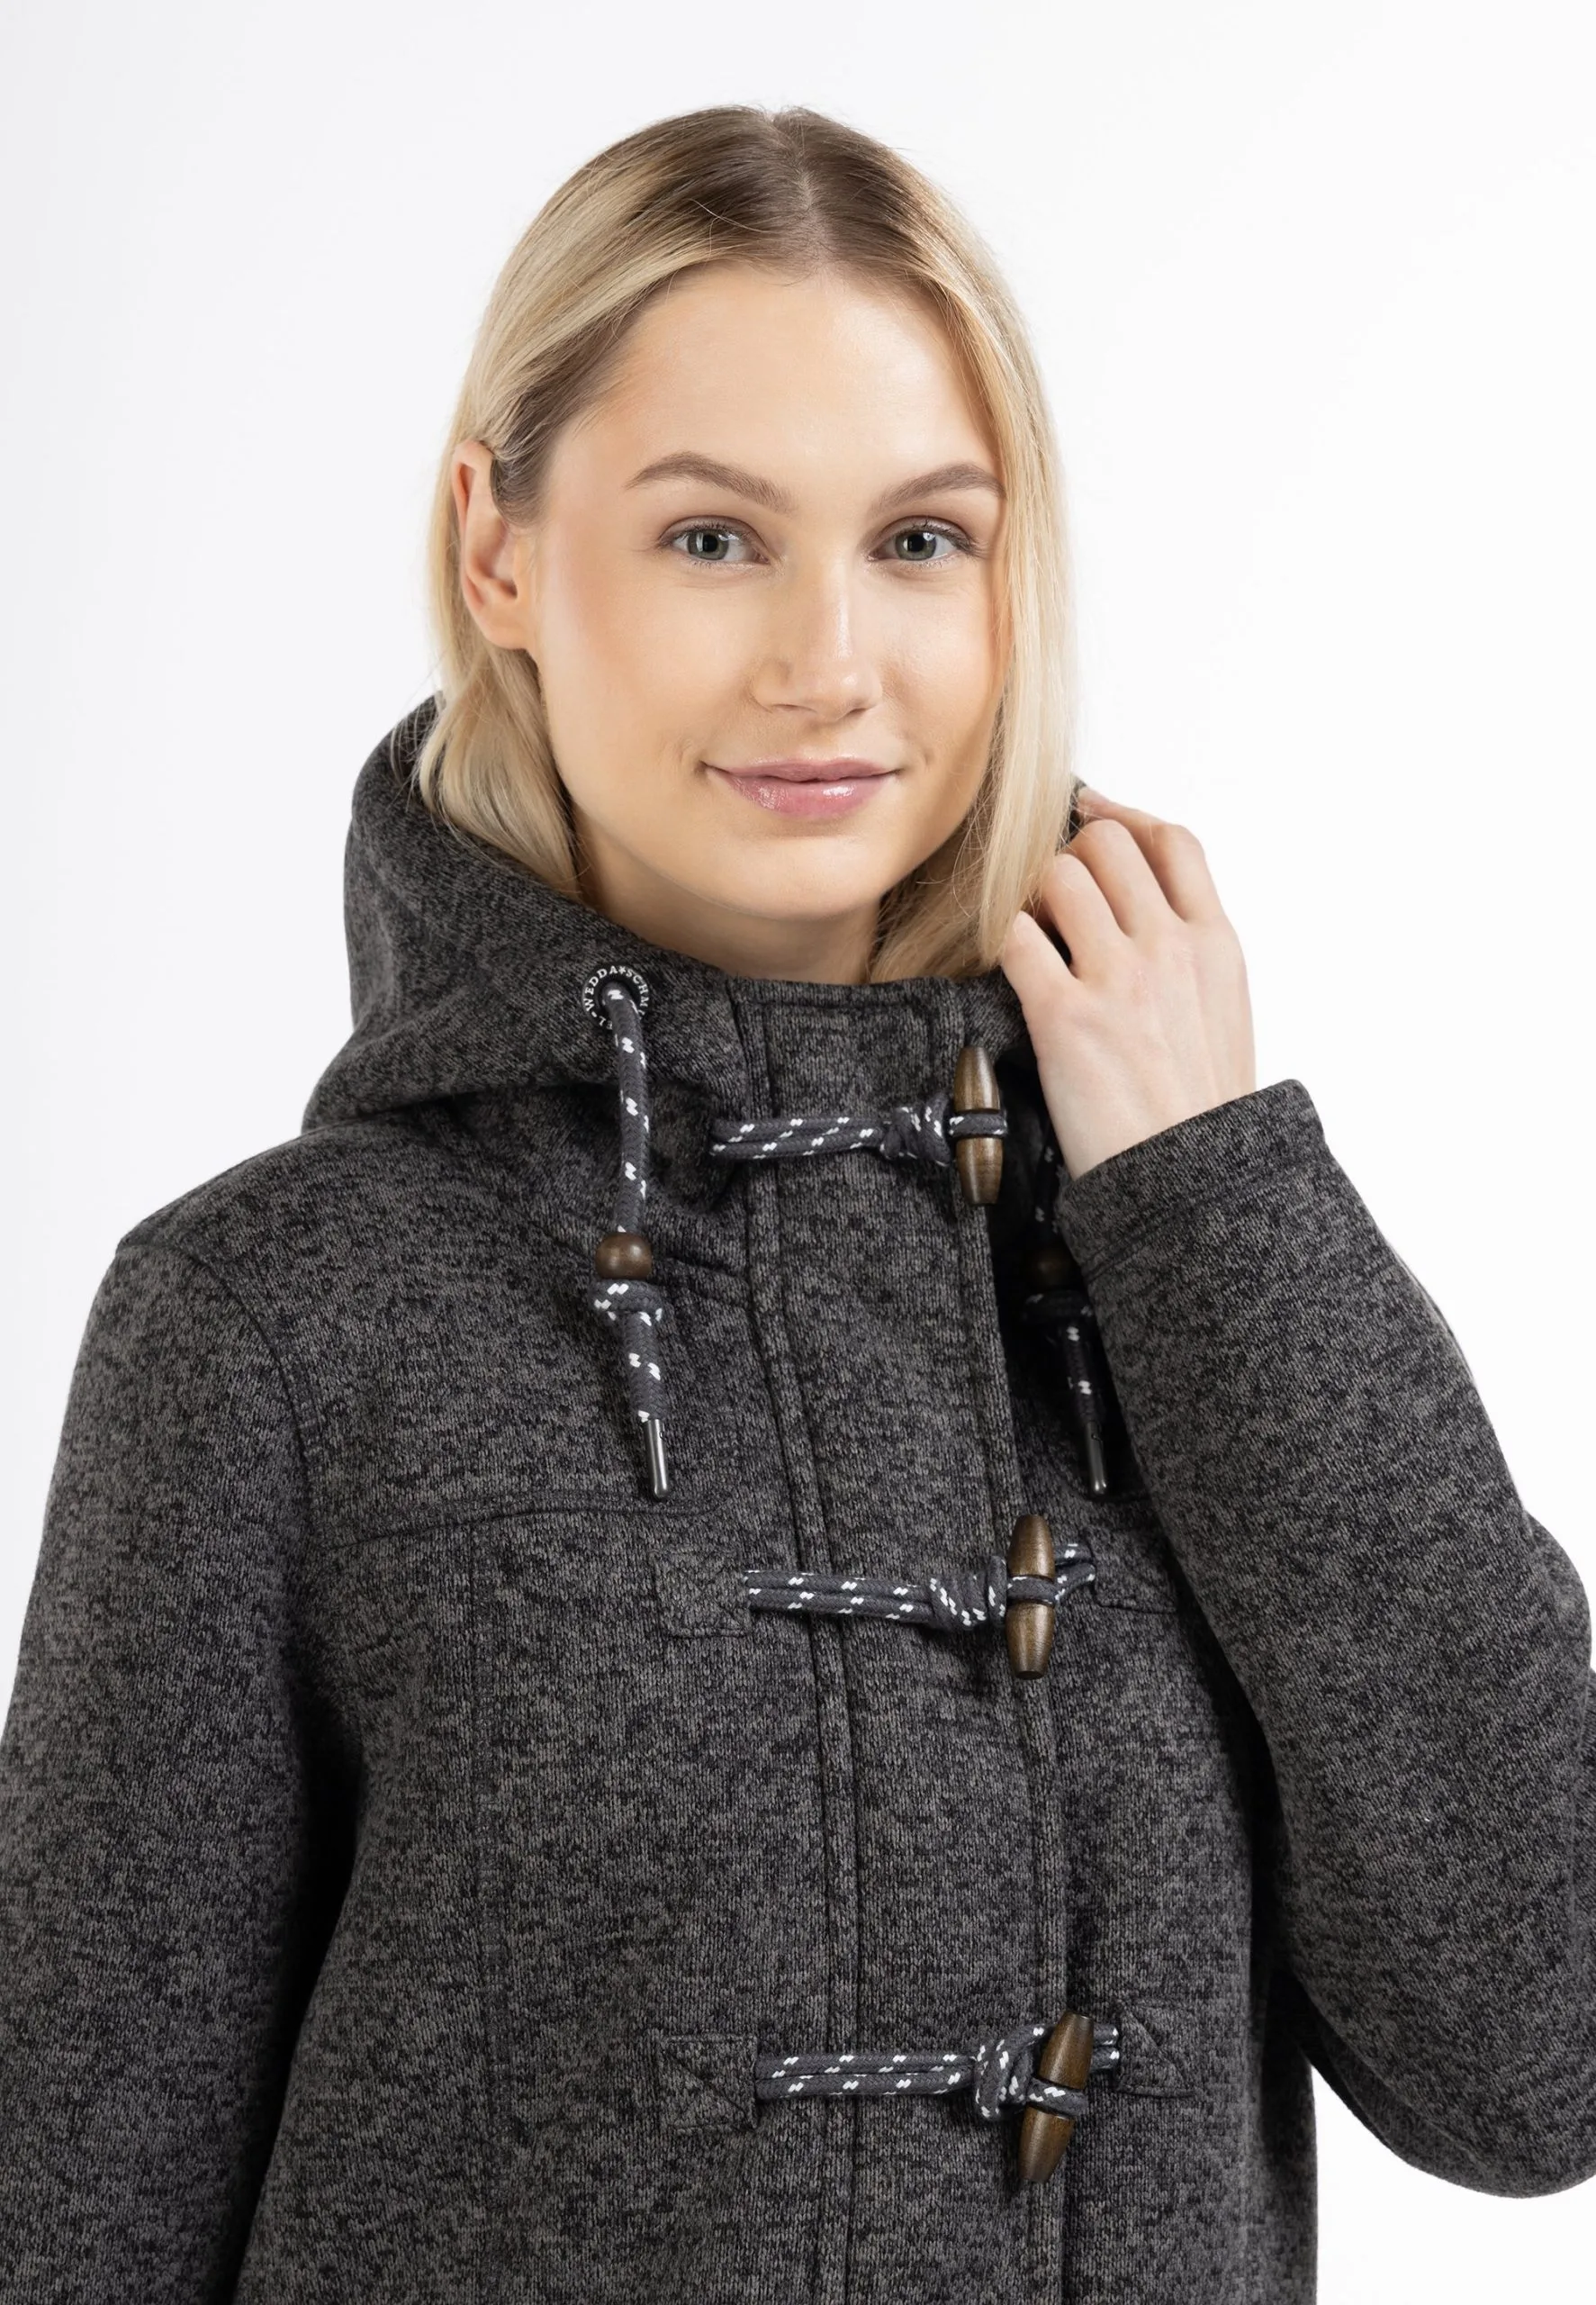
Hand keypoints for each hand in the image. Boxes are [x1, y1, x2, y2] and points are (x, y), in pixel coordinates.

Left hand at [998, 787, 1255, 1178]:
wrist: (1193, 1179)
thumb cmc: (1200, 1110)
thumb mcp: (1223, 1012)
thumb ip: (1190, 953)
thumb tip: (1145, 911)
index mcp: (1215, 944)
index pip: (1171, 841)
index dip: (1124, 817)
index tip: (1094, 813)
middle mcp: (1169, 947)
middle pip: (1107, 843)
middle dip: (1073, 859)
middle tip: (1061, 902)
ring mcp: (1117, 977)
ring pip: (1058, 876)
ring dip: (1039, 900)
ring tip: (1043, 943)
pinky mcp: (1064, 1015)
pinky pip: (1017, 937)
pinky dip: (1011, 944)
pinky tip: (1021, 973)